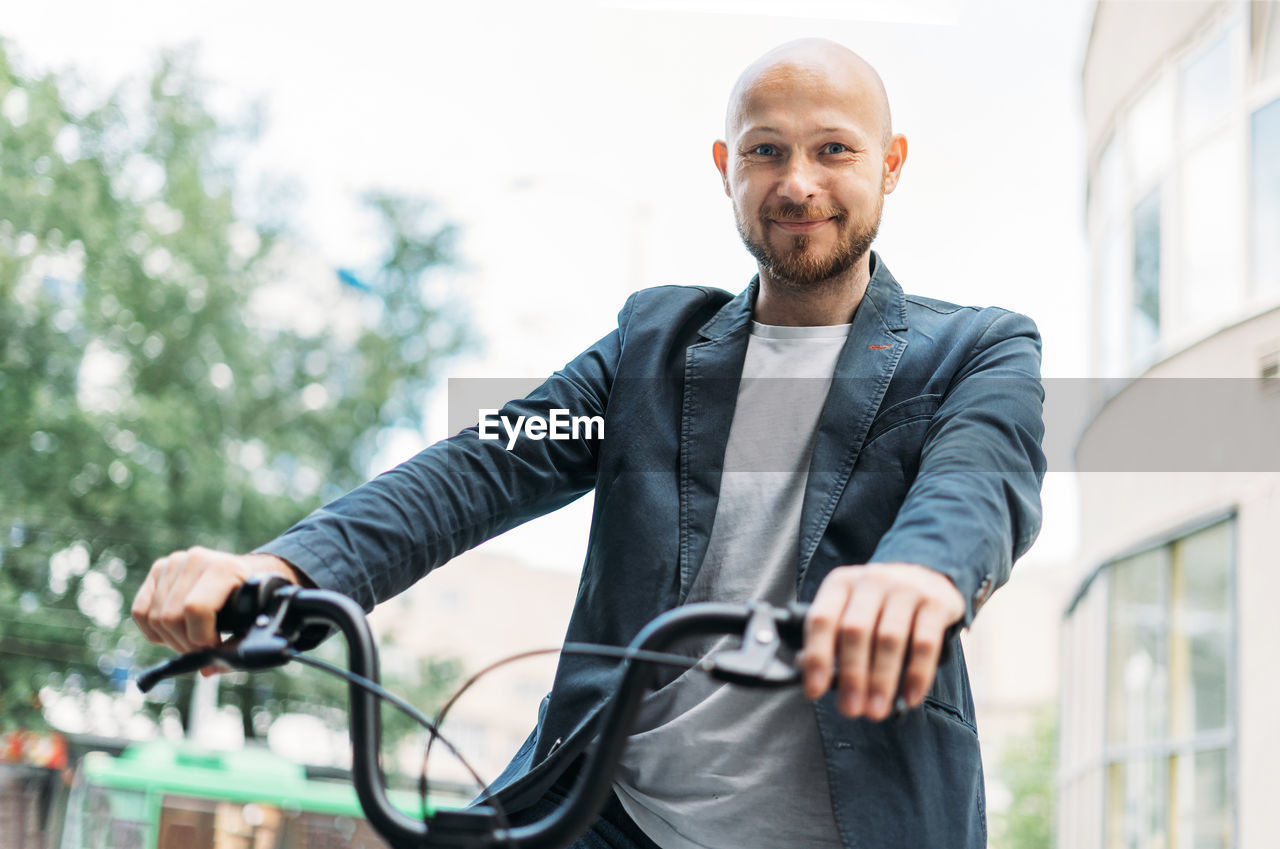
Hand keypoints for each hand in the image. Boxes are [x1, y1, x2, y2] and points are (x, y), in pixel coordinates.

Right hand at [131, 547, 303, 658]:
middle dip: (185, 644)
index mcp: (223, 568)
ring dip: (171, 640)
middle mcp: (195, 559)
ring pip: (154, 618)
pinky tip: (175, 632)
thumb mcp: (251, 622)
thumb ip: (234, 648)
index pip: (195, 609)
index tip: (214, 647)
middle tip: (202, 649)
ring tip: (192, 640)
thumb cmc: (250, 602)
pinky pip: (140, 612)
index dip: (200, 638)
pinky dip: (154, 631)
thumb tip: (207, 671)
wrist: (245, 575)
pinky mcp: (157, 570)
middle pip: (171, 618)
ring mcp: (173, 563)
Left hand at [800, 562, 963, 719]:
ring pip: (890, 638)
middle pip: (856, 630)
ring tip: (876, 711)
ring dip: (881, 681)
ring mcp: (906, 588)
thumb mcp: (849, 608)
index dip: (817, 656)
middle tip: (851, 710)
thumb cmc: (878, 604)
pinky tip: (910, 698)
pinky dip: (917, 675)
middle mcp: (871, 581)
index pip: (822, 618)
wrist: (927, 575)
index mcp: (841, 583)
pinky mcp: (936, 602)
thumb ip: (829, 636)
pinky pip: (925, 643)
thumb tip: (809, 672)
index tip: (815, 690)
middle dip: (852, 675)